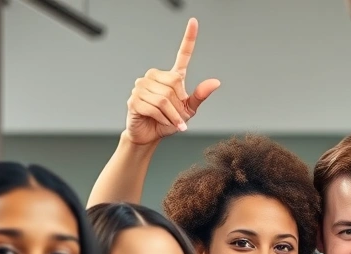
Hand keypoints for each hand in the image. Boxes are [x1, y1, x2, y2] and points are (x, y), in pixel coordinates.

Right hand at [123, 18, 220, 144]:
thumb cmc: (169, 121)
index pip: (182, 55)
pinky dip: (163, 119)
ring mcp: (142, 86)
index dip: (189, 39)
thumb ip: (200, 96)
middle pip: (174, 85)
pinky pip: (154, 107)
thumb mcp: (189, 110)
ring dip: (172, 115)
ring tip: (169, 120)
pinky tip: (162, 122)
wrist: (151, 135)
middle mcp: (155, 76)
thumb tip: (216, 82)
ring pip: (164, 98)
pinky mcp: (134, 98)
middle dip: (178, 106)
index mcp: (171, 77)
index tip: (194, 22)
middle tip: (176, 116)